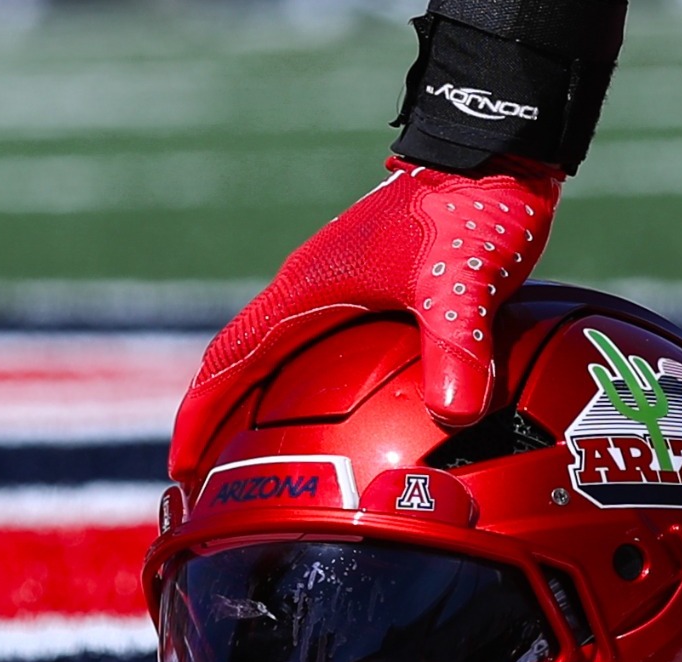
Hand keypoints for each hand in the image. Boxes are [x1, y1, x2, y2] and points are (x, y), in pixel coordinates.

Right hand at [172, 156, 561, 479]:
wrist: (500, 152)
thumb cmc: (471, 204)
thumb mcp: (460, 278)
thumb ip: (456, 343)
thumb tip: (454, 414)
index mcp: (308, 291)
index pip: (230, 361)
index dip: (200, 418)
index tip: (181, 471)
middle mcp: (316, 291)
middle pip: (248, 367)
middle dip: (225, 426)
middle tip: (219, 488)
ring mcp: (348, 289)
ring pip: (290, 360)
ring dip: (271, 409)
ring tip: (275, 466)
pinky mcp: (384, 291)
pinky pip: (334, 352)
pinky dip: (326, 392)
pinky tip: (361, 424)